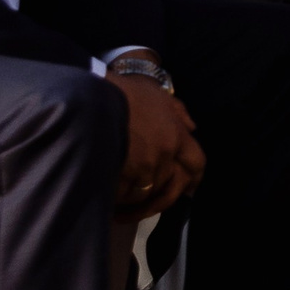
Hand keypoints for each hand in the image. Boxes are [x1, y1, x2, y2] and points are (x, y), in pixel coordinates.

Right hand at [109, 72, 203, 219]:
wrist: (93, 95)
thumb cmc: (123, 91)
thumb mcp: (156, 93)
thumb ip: (177, 111)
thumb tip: (193, 127)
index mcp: (177, 133)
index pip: (197, 162)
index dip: (194, 178)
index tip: (189, 191)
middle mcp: (166, 152)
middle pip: (167, 185)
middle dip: (154, 193)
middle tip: (138, 199)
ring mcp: (146, 164)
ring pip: (144, 193)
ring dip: (131, 195)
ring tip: (115, 190)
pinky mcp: (124, 174)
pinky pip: (123, 195)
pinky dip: (115, 196)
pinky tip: (105, 189)